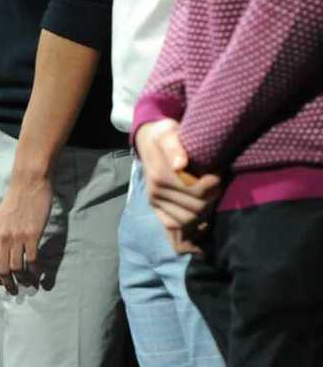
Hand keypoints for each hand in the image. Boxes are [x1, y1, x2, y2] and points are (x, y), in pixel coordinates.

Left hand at [0, 172, 52, 292]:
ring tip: (29, 284)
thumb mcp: (0, 218)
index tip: (2, 283)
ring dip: (23, 280)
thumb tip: (1, 251)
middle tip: (15, 291)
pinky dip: (35, 271)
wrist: (28, 184)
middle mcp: (2, 238)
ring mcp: (17, 237)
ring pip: (17, 268)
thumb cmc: (16, 199)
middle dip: (9, 284)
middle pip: (3, 270)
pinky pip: (32, 260)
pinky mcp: (32, 235)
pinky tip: (38, 274)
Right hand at [135, 119, 219, 250]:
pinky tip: (202, 229)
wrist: (149, 140)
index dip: (212, 186)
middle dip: (211, 200)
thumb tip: (180, 164)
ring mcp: (155, 204)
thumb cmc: (164, 134)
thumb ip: (174, 146)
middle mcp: (155, 193)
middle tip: (217, 185)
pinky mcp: (158, 210)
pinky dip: (189, 235)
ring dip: (204, 214)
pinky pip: (174, 231)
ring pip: (188, 222)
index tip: (217, 174)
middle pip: (195, 210)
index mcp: (159, 176)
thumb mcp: (169, 131)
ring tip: (210, 199)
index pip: (195, 193)